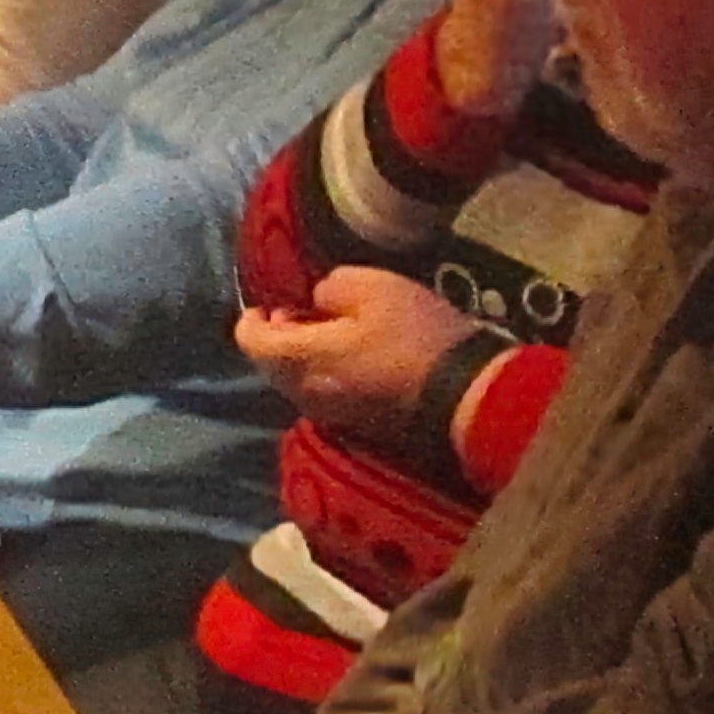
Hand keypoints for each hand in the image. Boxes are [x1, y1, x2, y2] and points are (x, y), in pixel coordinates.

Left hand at [234, 268, 482, 448]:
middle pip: (270, 363)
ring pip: (296, 381)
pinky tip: (355, 356)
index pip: (248, 341)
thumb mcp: (374, 287)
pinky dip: (326, 373)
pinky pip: (323, 395)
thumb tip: (316, 299)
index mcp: (298, 360)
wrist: (464, 396)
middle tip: (301, 310)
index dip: (251, 317)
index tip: (270, 300)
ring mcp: (328, 415)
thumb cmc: (415, 335)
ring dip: (304, 355)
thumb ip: (332, 286)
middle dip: (279, 335)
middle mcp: (302, 394)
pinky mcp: (354, 426)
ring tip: (331, 329)